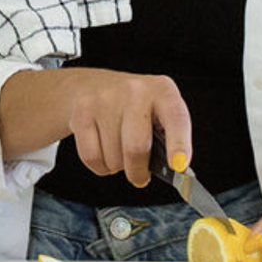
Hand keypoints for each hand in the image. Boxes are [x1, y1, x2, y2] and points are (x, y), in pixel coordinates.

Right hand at [55, 69, 188, 188]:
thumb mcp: (160, 113)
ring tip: (119, 151)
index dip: (179, 144)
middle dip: (138, 172)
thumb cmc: (136, 108)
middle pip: (136, 147)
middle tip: (140, 176)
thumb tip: (173, 171)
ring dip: (117, 166)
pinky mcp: (82, 111)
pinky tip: (105, 152)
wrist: (95, 86)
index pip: (176, 119)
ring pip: (113, 158)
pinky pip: (91, 157)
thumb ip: (169, 139)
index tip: (179, 166)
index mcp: (163, 91)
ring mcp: (105, 99)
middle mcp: (135, 90)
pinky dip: (100, 166)